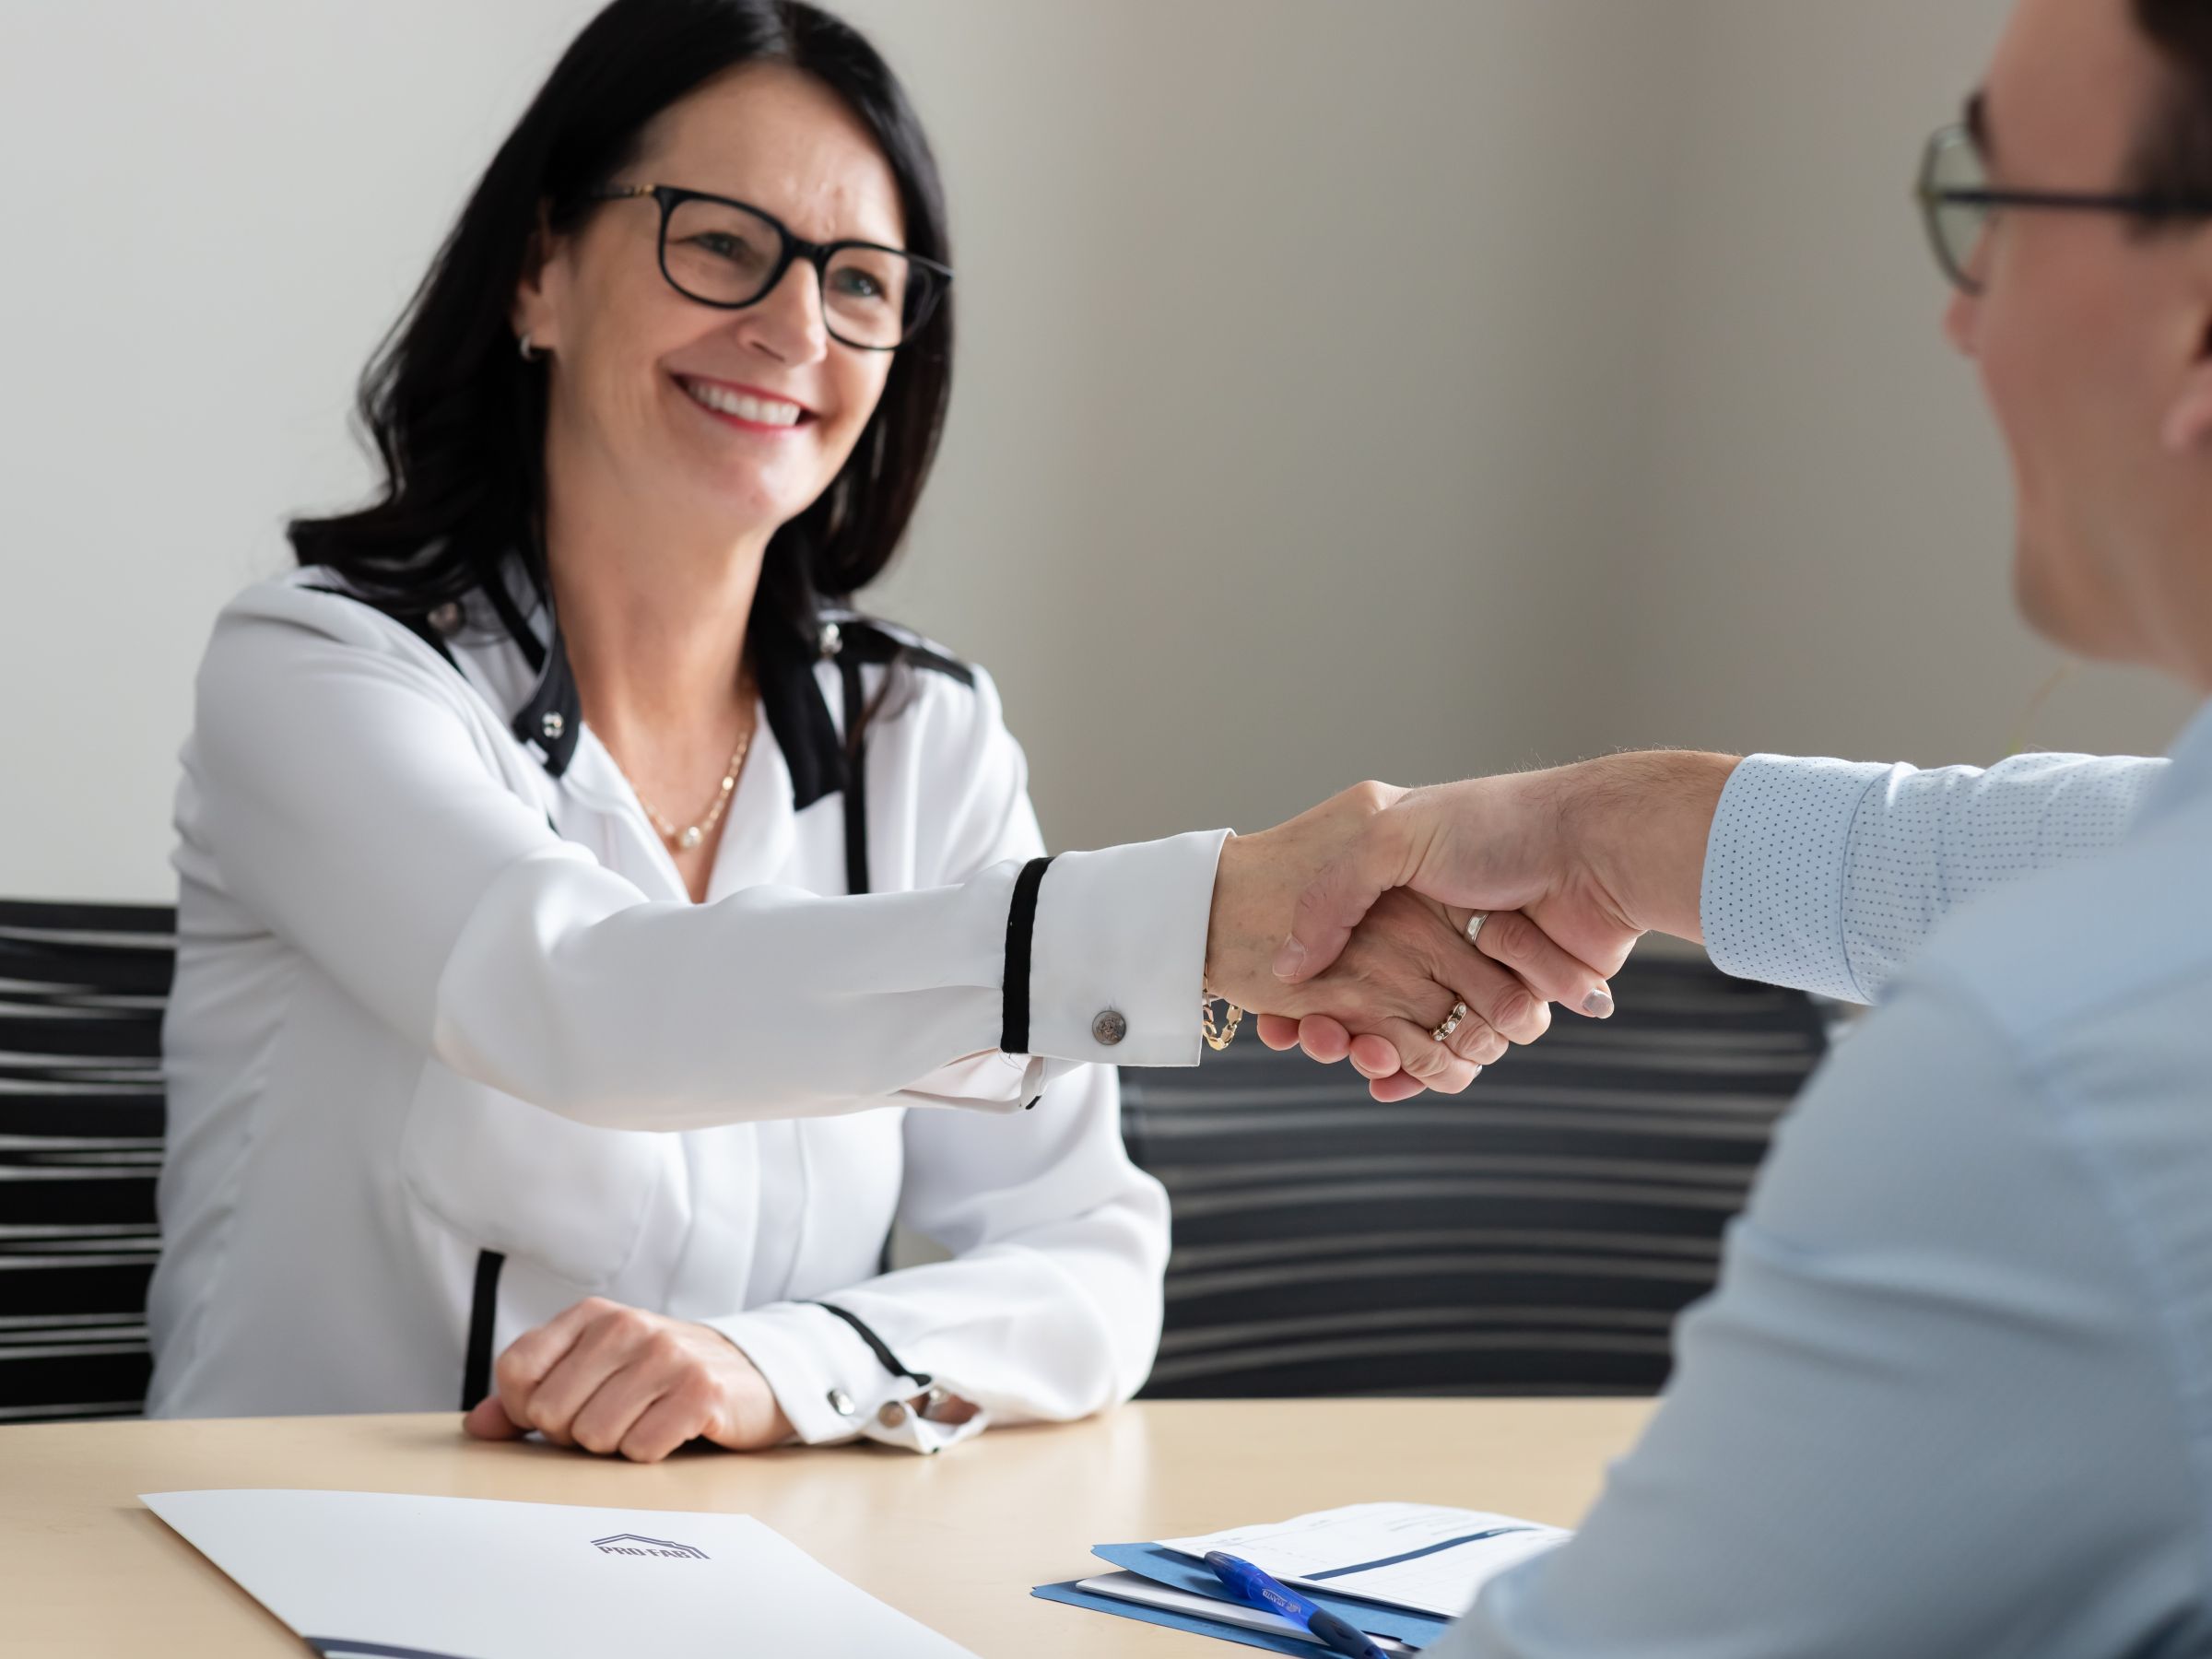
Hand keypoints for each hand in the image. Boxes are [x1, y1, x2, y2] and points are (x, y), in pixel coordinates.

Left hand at [462, 1297, 793, 1462]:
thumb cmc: (661, 1378)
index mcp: (592, 1315)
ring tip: (646, 1421)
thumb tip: (477, 1427)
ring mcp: (666, 1355)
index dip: (528, 1409)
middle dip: (575, 1434)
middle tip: (615, 1418)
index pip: (516, 1372)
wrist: (754, 1376)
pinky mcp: (700, 1391)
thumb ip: (531, 1397)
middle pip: (552, 1413)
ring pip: (594, 1436)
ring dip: (616, 1445)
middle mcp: (627, 1326)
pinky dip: (652, 1452)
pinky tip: (673, 1430)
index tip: (564, 1409)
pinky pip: (641, 1448)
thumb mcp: (596, 1372)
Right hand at [1205, 783, 1608, 1093]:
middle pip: (1365, 996)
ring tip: (1367, 1051)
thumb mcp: (1390, 836)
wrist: (1599, 851)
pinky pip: (1464, 1049)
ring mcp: (1475, 965)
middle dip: (1335, 1025)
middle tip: (1316, 1039)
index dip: (1301, 983)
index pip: (1332, 944)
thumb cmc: (1497, 827)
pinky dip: (1430, 1070)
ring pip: (1412, 1029)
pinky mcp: (1518, 998)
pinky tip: (1393, 1079)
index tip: (1276, 1015)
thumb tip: (1286, 968)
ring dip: (1384, 1048)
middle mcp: (1432, 925)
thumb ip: (1332, 896)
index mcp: (1396, 882)